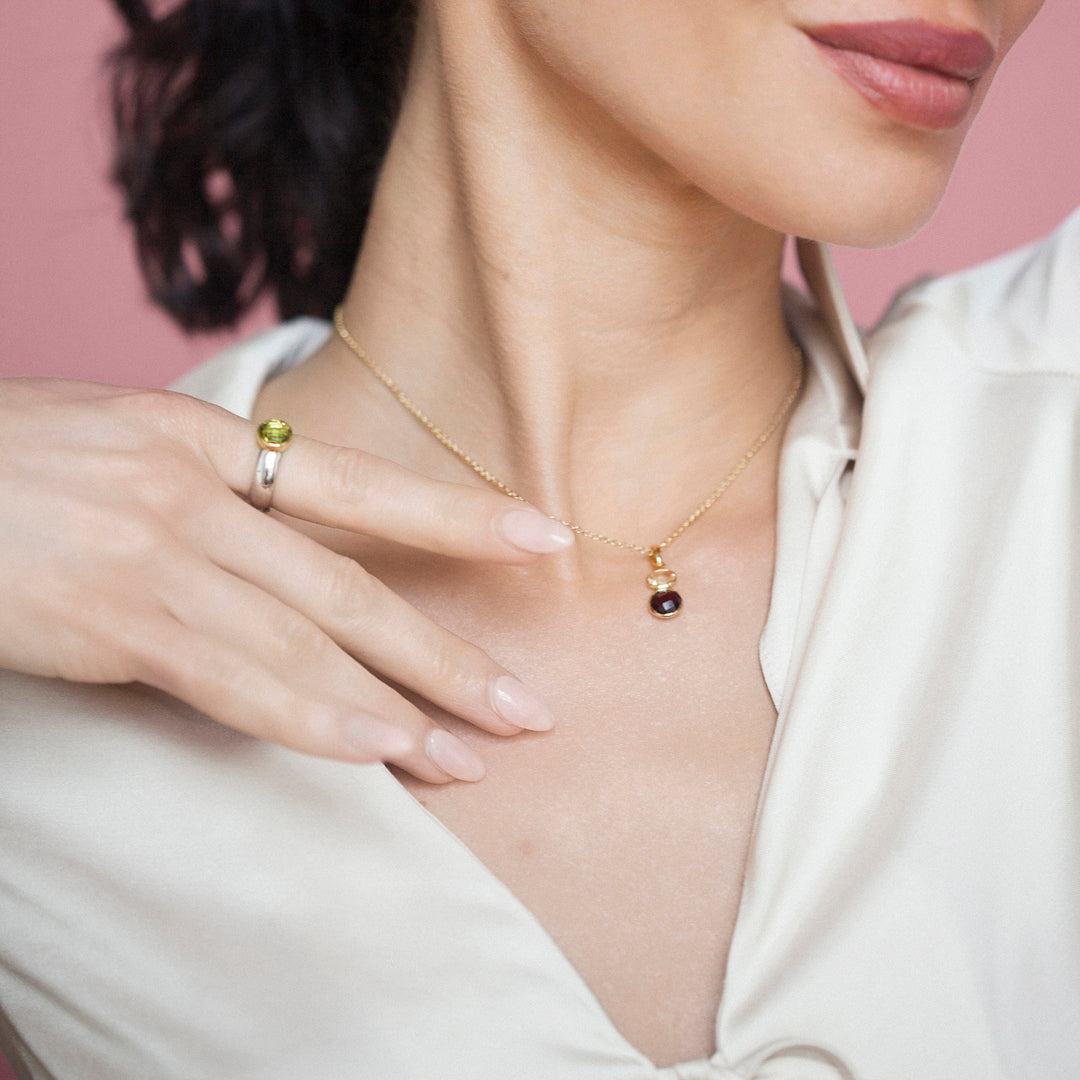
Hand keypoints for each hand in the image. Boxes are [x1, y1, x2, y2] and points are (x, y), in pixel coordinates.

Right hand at [0, 378, 571, 782]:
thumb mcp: (114, 443)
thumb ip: (203, 490)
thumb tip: (277, 541)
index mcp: (202, 439)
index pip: (359, 484)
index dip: (457, 514)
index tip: (543, 536)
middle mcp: (194, 490)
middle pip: (353, 583)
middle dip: (448, 649)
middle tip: (529, 705)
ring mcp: (154, 550)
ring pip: (309, 636)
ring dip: (400, 703)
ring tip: (473, 756)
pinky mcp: (110, 613)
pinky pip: (230, 674)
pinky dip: (309, 713)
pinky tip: (376, 749)